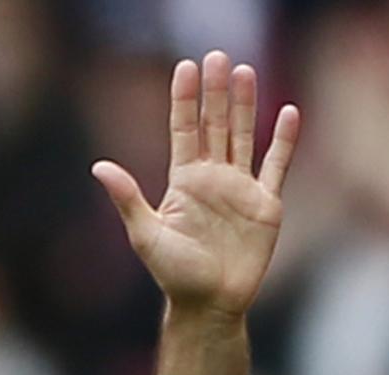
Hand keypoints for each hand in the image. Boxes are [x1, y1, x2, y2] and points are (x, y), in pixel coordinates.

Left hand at [92, 52, 299, 319]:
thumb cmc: (174, 274)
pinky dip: (284, 140)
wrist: (209, 304)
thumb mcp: (146, 234)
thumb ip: (128, 198)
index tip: (185, 66)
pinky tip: (289, 112)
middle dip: (216, 92)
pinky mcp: (266, 204)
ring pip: (244, 136)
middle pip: (215, 124)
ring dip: (246, 105)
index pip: (184, 130)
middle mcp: (212, 178)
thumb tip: (99, 166)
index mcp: (183, 181)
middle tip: (217, 56)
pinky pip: (277, 165)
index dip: (184, 99)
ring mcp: (241, 188)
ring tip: (245, 70)